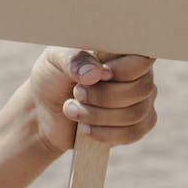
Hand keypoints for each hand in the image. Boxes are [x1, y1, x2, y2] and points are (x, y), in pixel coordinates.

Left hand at [26, 48, 157, 153]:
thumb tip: (97, 73)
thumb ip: (74, 60)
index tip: (101, 75)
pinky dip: (106, 133)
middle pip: (142, 88)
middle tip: (76, 93)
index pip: (143, 59)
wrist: (45, 111)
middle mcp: (138, 76)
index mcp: (122, 53)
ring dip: (99, 115)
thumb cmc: (53, 77)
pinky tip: (85, 128)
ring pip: (136, 113)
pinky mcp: (136, 126)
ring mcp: (141, 102)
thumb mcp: (55, 60)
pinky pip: (133, 133)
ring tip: (71, 109)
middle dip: (104, 96)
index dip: (124, 70)